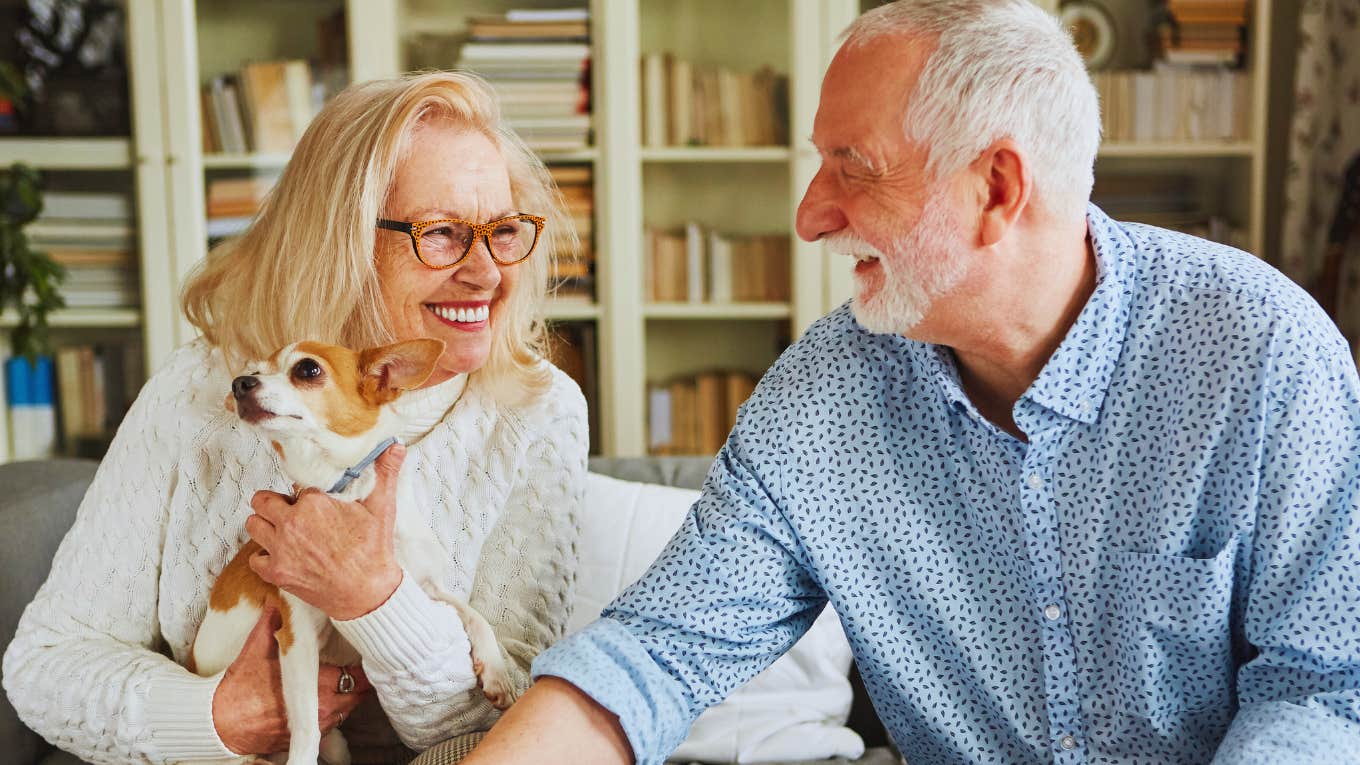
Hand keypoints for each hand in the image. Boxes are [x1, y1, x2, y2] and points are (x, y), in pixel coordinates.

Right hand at [212, 607, 372, 754]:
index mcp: (318, 685)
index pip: (356, 675)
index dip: (361, 665)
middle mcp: (323, 709)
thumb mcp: (256, 649)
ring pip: (347, 711)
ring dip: (348, 697)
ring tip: (344, 683)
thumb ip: (271, 622)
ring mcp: (315, 726)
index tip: (360, 654)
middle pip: (357, 695)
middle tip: (356, 667)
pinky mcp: (306, 737)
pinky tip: (326, 701)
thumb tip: (277, 600)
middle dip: (358, 681)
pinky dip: (333, 714)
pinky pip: (331, 726)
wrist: (220, 724)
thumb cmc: (239, 688)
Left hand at [246, 443, 405, 619]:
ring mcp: (281, 549)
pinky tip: (284, 556)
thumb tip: (395, 446)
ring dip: (265, 526)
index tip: (313, 502)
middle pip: (262, 500)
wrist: (368, 593)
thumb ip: (384, 474)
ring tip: (284, 532)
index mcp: (314, 503)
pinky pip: (255, 558)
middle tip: (290, 513)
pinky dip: (265, 557)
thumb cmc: (374, 550)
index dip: (303, 493)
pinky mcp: (276, 572)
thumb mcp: (382, 508)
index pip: (294, 486)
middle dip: (273, 504)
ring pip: (252, 524)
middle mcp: (292, 523)